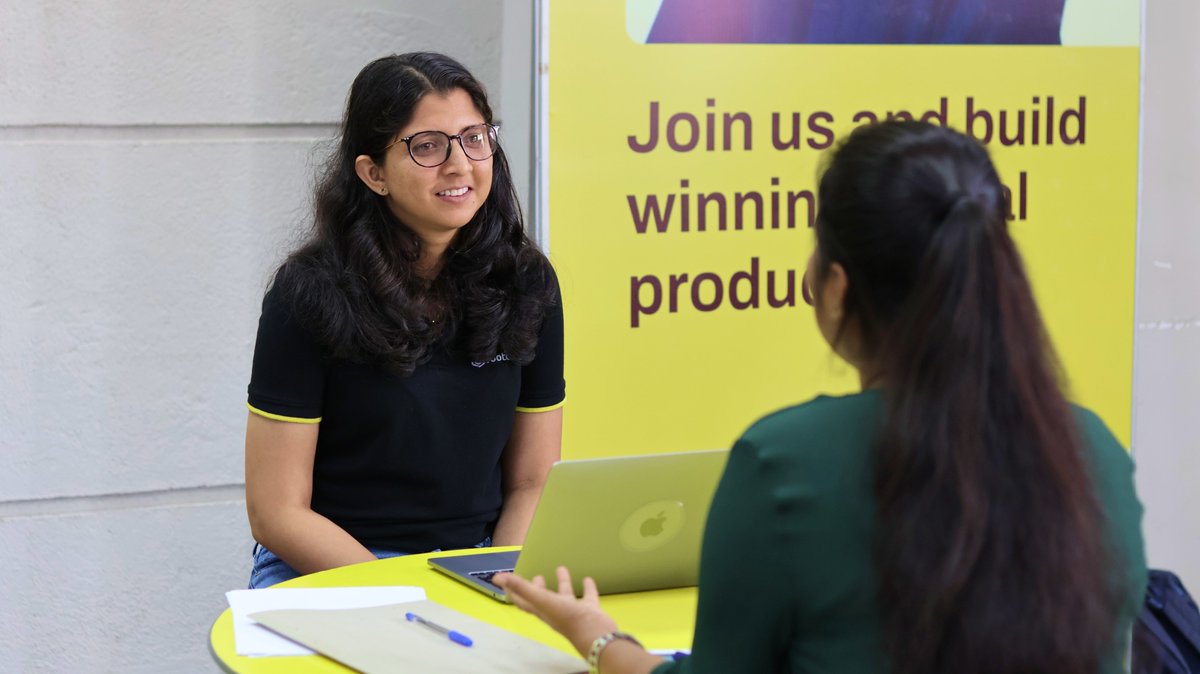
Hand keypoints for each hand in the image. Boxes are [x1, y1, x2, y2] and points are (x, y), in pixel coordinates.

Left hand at [494, 565, 618, 656]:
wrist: (595, 633)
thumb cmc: (566, 617)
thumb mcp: (542, 599)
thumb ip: (521, 587)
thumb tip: (497, 578)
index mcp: (541, 610)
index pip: (523, 600)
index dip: (514, 591)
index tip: (509, 580)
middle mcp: (554, 611)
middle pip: (543, 599)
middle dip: (538, 587)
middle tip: (537, 575)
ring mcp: (572, 611)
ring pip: (565, 596)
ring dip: (562, 583)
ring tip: (561, 569)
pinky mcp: (589, 609)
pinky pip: (587, 596)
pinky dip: (587, 588)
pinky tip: (587, 579)